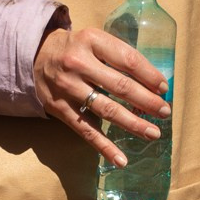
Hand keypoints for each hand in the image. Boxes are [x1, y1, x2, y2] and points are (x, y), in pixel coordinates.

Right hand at [33, 21, 169, 168]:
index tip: (164, 89)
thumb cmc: (75, 49)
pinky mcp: (60, 108)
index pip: (127, 59)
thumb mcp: (94, 41)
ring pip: (106, 110)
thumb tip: (153, 83)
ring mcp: (68, 87)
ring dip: (133, 124)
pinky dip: (104, 147)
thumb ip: (118, 56)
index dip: (149, 76)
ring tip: (153, 133)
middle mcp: (78, 63)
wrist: (34, 56)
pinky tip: (121, 159)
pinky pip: (86, 130)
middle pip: (120, 86)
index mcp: (91, 40)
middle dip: (147, 101)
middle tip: (165, 112)